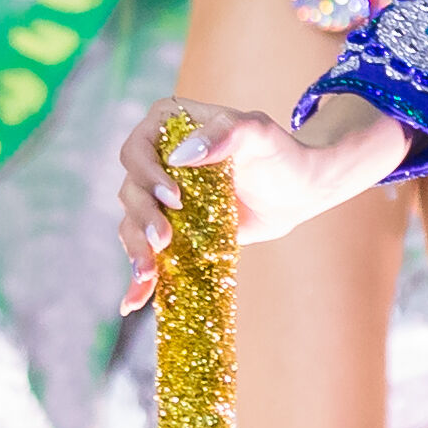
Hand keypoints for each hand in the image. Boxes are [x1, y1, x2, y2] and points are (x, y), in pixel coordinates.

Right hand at [119, 97, 396, 307]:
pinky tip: (133, 301)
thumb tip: (181, 155)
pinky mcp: (171, 229)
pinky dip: (139, 279)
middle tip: (164, 240)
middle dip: (142, 218)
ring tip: (149, 274)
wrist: (295, 190)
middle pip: (131, 191)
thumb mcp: (258, 133)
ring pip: (132, 223)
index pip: (137, 150)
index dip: (148, 175)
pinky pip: (147, 251)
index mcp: (167, 126)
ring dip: (136, 249)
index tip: (175, 197)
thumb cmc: (279, 153)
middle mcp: (156, 161)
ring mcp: (160, 199)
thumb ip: (225, 133)